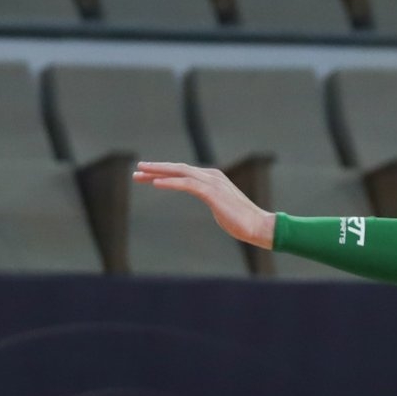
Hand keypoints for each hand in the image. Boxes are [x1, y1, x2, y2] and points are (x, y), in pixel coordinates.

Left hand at [132, 162, 275, 248]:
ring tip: (140, 174)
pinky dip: (170, 182)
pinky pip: (187, 184)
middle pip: (178, 168)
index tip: (146, 176)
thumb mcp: (223, 208)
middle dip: (156, 169)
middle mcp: (212, 176)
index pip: (183, 172)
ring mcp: (212, 183)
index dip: (163, 173)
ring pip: (180, 172)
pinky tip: (156, 183)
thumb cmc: (242, 222)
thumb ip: (214, 201)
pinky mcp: (212, 192)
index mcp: (213, 179)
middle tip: (137, 170)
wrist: (259, 226)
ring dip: (158, 172)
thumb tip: (212, 205)